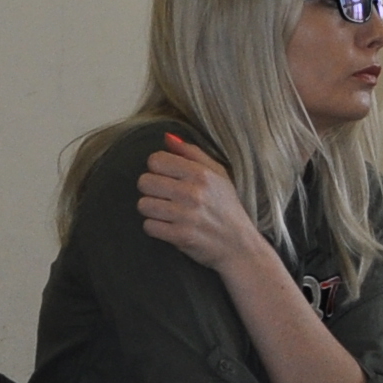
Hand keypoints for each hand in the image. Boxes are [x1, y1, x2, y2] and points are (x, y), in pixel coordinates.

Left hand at [136, 136, 266, 273]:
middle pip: (144, 182)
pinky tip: (168, 226)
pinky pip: (149, 226)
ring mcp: (185, 216)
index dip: (157, 168)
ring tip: (166, 212)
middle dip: (151, 189)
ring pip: (143, 205)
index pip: (156, 160)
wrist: (239, 246)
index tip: (167, 177)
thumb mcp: (219, 175)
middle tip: (165, 196)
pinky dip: (155, 227)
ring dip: (152, 209)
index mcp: (201, 174)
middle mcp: (193, 193)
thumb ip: (192, 153)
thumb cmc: (227, 207)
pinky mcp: (180, 236)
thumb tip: (167, 137)